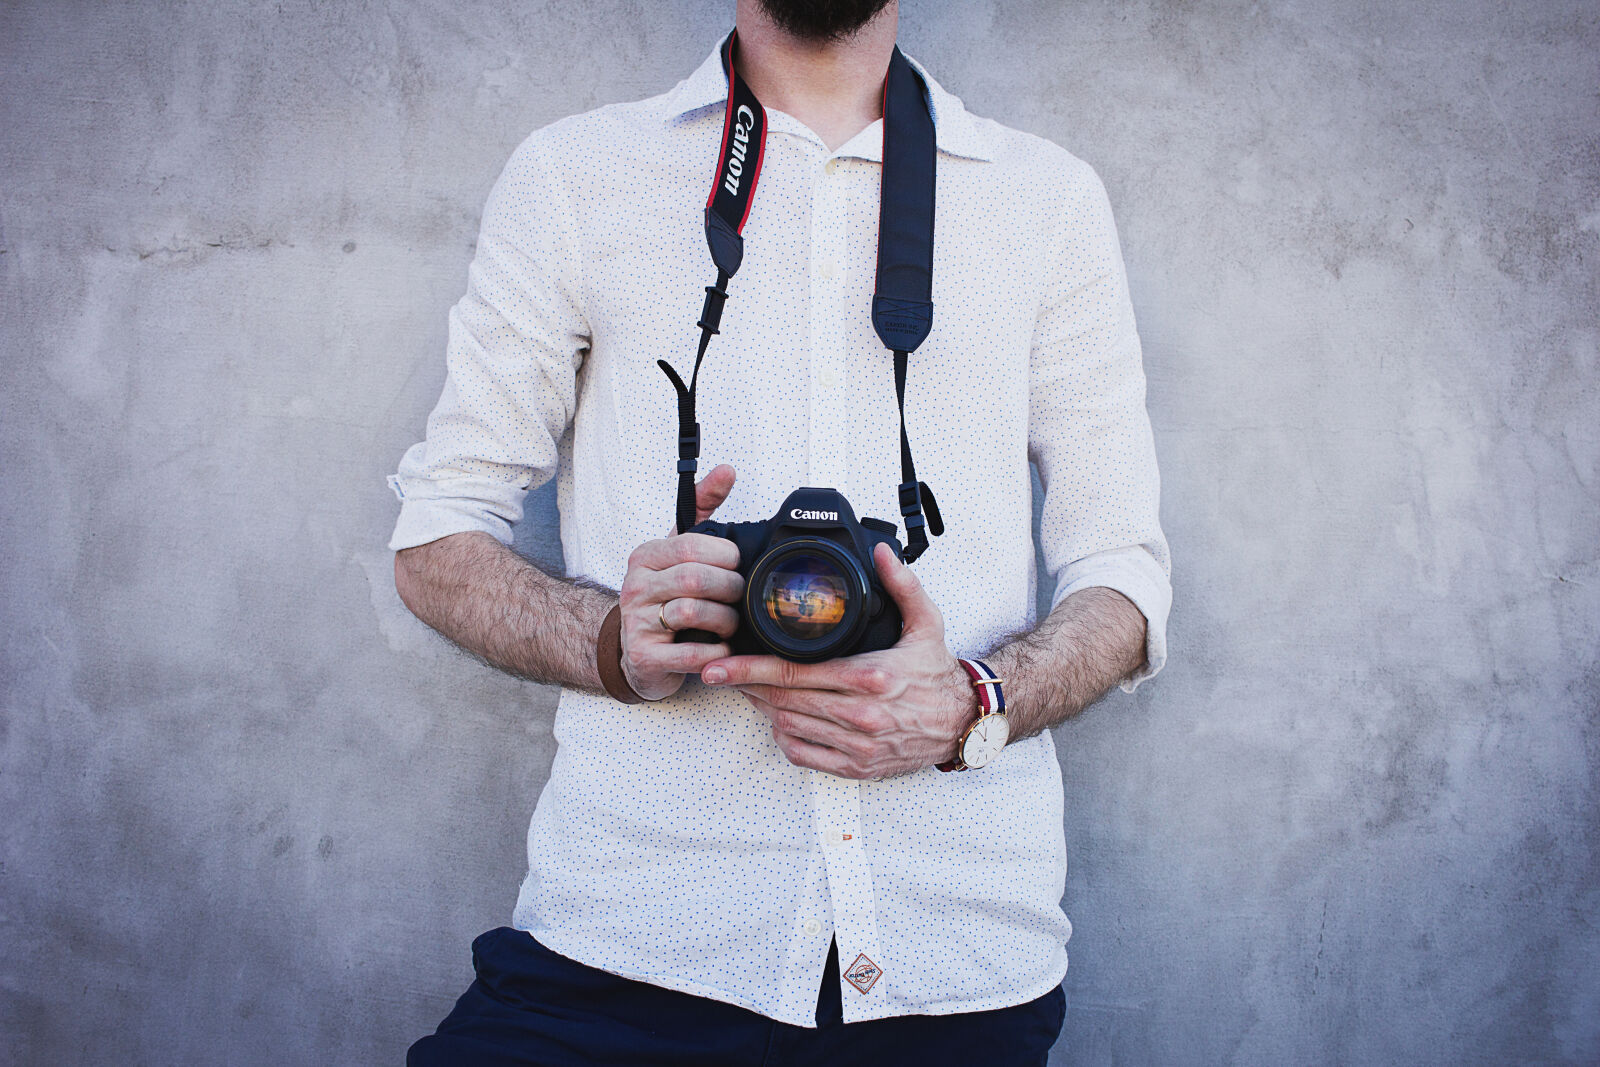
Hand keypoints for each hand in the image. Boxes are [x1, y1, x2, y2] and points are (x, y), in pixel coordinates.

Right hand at [618, 465, 742, 700]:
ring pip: (692, 612)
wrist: (637, 652)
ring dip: (725, 620)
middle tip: (740, 597)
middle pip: (695, 579)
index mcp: (647, 556)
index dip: (726, 557)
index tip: (736, 566)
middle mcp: (636, 585)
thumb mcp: (678, 551)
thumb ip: (703, 508)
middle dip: (730, 589)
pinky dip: (715, 652)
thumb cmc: (665, 597)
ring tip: (731, 623)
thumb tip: (726, 470)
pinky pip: (690, 653)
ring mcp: (637, 622)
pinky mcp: (645, 656)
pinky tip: (721, 648)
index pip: (692, 545)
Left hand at [701, 543, 976, 778]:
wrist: (964, 722)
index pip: (794, 671)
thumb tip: (882, 552)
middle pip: (782, 700)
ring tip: (751, 690)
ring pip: (788, 727)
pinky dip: (785, 739)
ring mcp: (858, 744)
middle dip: (746, 687)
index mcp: (870, 676)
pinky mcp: (858, 767)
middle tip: (723, 673)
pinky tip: (781, 721)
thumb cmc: (937, 673)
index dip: (750, 668)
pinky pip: (805, 756)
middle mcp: (861, 714)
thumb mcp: (926, 622)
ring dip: (764, 709)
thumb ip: (902, 584)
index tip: (721, 664)